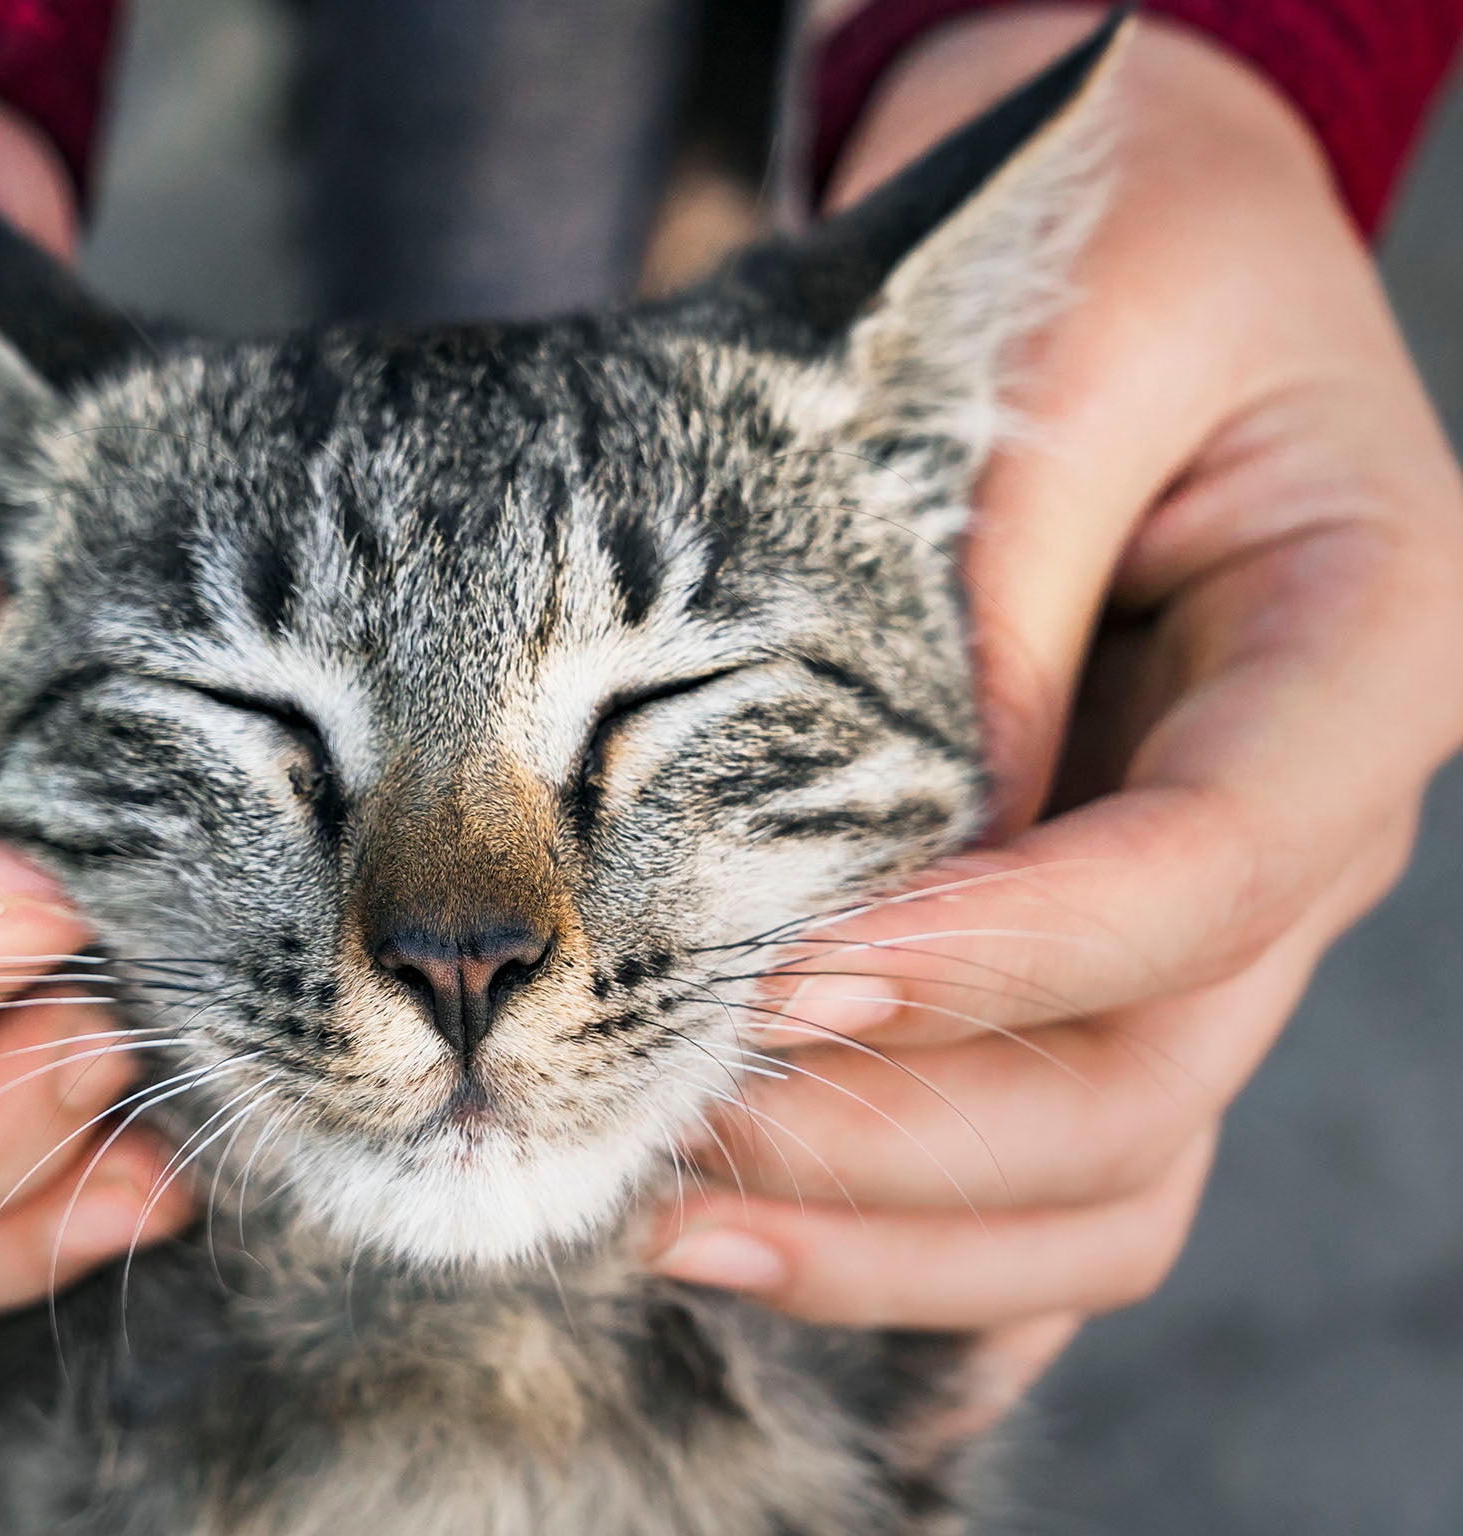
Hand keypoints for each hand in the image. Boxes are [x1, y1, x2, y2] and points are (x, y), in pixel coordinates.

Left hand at [650, 8, 1462, 1406]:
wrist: (1138, 254)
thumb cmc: (1113, 261)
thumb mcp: (1065, 352)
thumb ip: (989, 603)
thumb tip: (876, 876)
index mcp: (1357, 656)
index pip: (1213, 867)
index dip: (1008, 954)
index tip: (787, 976)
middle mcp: (1301, 830)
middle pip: (1149, 1080)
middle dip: (904, 1134)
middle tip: (670, 1120)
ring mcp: (1207, 924)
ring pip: (1108, 1177)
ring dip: (892, 1234)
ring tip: (664, 1221)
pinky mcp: (1106, 963)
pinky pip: (1061, 1176)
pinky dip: (928, 1253)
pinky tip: (768, 1261)